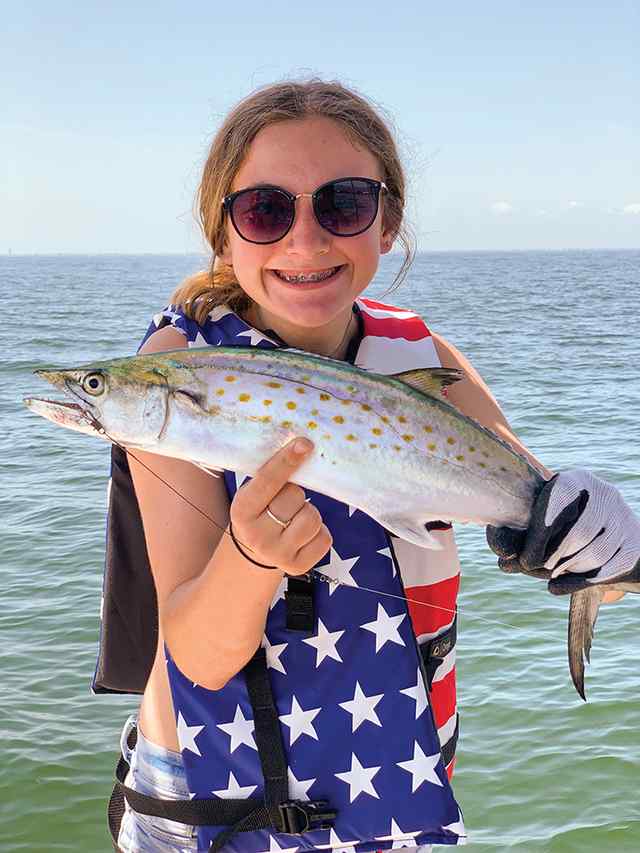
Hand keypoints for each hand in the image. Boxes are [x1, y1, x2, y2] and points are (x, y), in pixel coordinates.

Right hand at [229, 437, 331, 575]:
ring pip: (313, 517)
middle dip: (296, 493)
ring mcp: (278, 554)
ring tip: (295, 517)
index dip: (287, 460)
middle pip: (295, 497)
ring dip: (309, 512)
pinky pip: (325, 538)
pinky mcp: (298, 567)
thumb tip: (301, 445)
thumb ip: (271, 475)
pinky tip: (304, 533)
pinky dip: (320, 532)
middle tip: (287, 500)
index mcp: (242, 510)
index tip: (304, 443)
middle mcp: (257, 536)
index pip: (268, 481)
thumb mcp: (253, 493)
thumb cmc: (259, 511)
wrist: (254, 552)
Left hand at [487, 470, 639, 593]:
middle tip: (532, 569)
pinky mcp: (634, 544)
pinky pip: (606, 571)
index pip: (559, 503)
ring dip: (565, 570)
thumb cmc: (555, 523)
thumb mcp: (535, 521)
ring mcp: (623, 519)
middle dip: (552, 557)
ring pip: (594, 555)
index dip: (540, 536)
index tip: (524, 560)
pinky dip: (577, 583)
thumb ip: (515, 538)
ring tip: (546, 574)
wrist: (603, 531)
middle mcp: (604, 494)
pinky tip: (555, 587)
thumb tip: (503, 562)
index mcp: (575, 480)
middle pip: (579, 534)